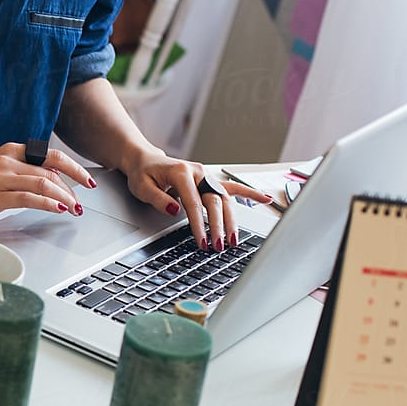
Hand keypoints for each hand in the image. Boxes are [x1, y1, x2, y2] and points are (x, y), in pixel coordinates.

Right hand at [0, 142, 96, 223]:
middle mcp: (7, 160)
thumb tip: (47, 183)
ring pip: (44, 183)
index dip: (73, 168)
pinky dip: (48, 204)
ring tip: (73, 209)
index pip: (51, 155)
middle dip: (73, 186)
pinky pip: (29, 198)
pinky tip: (57, 209)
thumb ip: (19, 172)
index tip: (86, 181)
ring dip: (64, 197)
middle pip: (52, 169)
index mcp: (9, 151)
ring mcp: (0, 177)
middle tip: (82, 201)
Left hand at [119, 148, 273, 249]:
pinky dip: (249, 193)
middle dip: (218, 226)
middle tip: (220, 246)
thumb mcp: (142, 187)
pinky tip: (264, 199)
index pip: (193, 203)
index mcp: (181, 174)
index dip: (199, 224)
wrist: (145, 159)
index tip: (202, 241)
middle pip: (214, 202)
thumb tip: (175, 210)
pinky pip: (232, 187)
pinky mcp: (210, 180)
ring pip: (225, 199)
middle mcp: (198, 173)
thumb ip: (158, 199)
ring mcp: (206, 176)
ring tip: (235, 240)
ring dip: (232, 220)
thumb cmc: (143, 173)